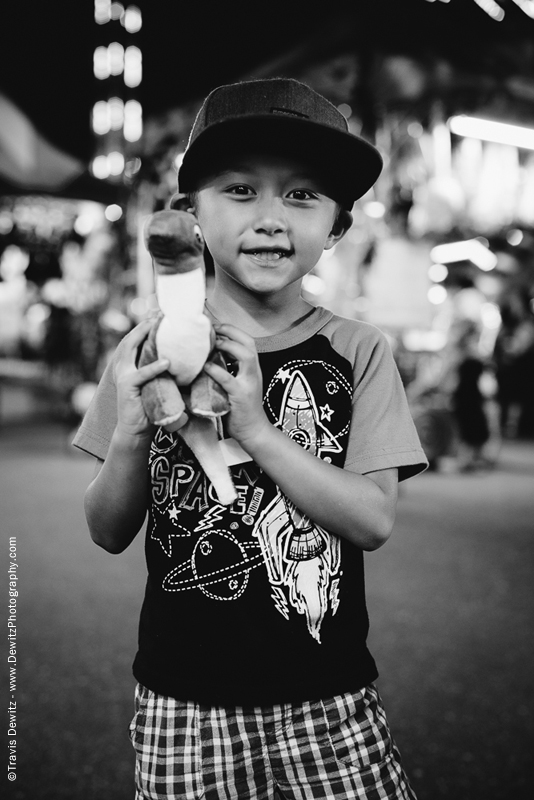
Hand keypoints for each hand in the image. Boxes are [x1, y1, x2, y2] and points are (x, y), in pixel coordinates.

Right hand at [114, 319, 169, 441]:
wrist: (137, 430)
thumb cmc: (150, 406)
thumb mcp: (156, 382)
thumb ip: (161, 367)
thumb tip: (183, 354)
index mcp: (128, 364)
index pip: (135, 339)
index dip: (145, 325)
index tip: (160, 313)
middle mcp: (122, 366)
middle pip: (131, 338)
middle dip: (144, 324)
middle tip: (159, 314)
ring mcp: (123, 375)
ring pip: (131, 349)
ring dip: (144, 335)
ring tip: (157, 326)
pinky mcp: (127, 387)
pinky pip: (142, 374)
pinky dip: (154, 367)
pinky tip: (167, 362)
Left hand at [204, 323, 269, 449]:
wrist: (254, 431)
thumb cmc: (240, 408)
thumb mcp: (236, 384)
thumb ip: (227, 370)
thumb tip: (207, 356)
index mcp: (252, 368)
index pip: (246, 341)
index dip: (231, 330)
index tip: (214, 326)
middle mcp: (253, 372)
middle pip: (248, 342)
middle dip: (230, 331)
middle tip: (212, 328)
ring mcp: (249, 383)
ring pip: (246, 356)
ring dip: (228, 346)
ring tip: (212, 343)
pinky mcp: (241, 396)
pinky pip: (229, 379)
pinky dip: (216, 370)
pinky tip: (205, 366)